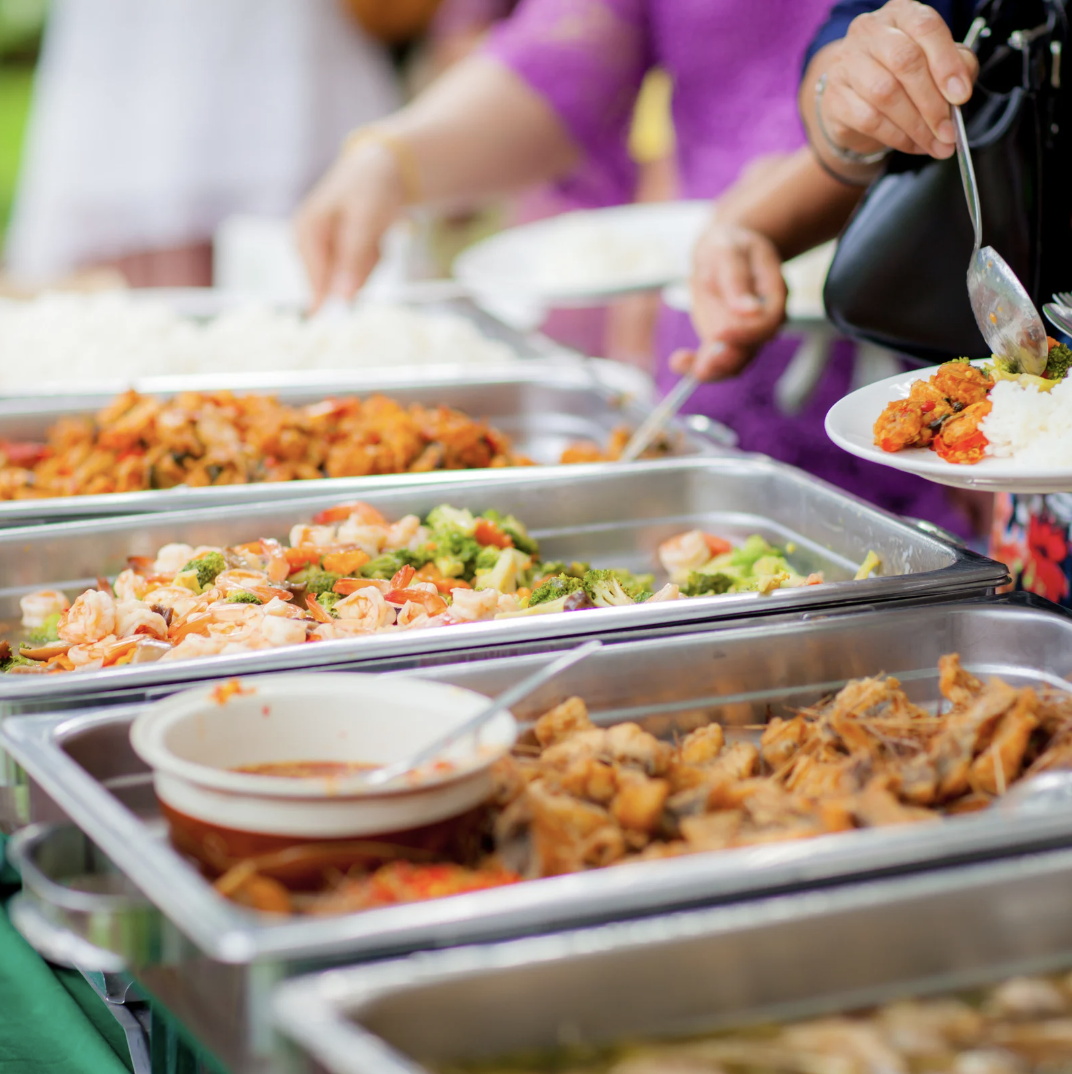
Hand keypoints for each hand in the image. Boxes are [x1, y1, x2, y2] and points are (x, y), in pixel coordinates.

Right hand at [294, 139, 406, 308]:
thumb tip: (343, 299)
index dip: (336, 297)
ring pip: (352, 280)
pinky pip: (361, 272)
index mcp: (305, 233)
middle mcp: (309, 245)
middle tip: (373, 242)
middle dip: (362, 270)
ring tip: (374, 235)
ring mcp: (325, 251)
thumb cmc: (370, 189)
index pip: (316, 282)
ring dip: (370, 263)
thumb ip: (353, 261)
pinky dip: (374, 259)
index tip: (351, 308)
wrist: (383, 169)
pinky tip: (375, 237)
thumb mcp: (364, 222)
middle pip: (337, 283)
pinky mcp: (340, 255)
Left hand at [671, 223, 786, 380]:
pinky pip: (716, 360)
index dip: (748, 332)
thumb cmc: (728, 246)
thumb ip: (737, 280)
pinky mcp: (726, 339)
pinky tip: (678, 362)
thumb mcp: (728, 252)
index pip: (770, 321)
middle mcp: (764, 318)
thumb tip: (750, 310)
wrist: (722, 250)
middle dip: (726, 360)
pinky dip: (696, 366)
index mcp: (774, 293)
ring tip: (681, 363)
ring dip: (711, 369)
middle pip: (753, 348)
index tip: (720, 334)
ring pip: (735, 361)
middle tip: (701, 366)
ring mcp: (746, 331)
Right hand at [813, 0, 977, 160]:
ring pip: (885, 93)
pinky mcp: (834, 97)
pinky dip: (895, 137)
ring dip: (915, 124)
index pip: (925, 27)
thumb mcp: (936, 62)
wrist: (857, 99)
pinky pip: (868, 119)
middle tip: (947, 130)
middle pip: (905, 61)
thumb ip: (956, 67)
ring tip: (933, 143)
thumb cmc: (902, 76)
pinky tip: (911, 144)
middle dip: (932, 102)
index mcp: (900, 13)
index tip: (961, 96)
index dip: (947, 63)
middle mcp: (869, 31)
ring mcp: (846, 63)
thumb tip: (959, 91)